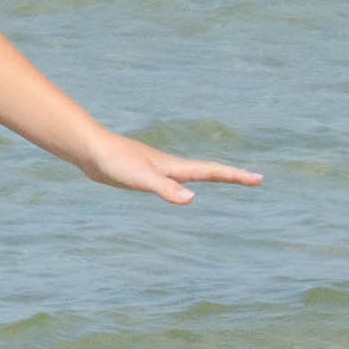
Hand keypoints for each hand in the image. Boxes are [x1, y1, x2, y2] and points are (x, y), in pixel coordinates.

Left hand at [73, 132, 259, 205]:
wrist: (89, 149)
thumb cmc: (114, 162)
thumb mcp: (142, 179)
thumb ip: (166, 189)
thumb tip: (192, 199)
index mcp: (174, 168)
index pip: (212, 172)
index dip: (236, 176)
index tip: (259, 179)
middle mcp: (170, 166)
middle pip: (208, 172)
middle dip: (232, 176)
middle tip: (255, 180)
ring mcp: (157, 168)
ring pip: (191, 174)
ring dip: (212, 176)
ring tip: (227, 178)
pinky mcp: (143, 173)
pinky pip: (173, 180)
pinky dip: (186, 183)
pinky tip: (180, 187)